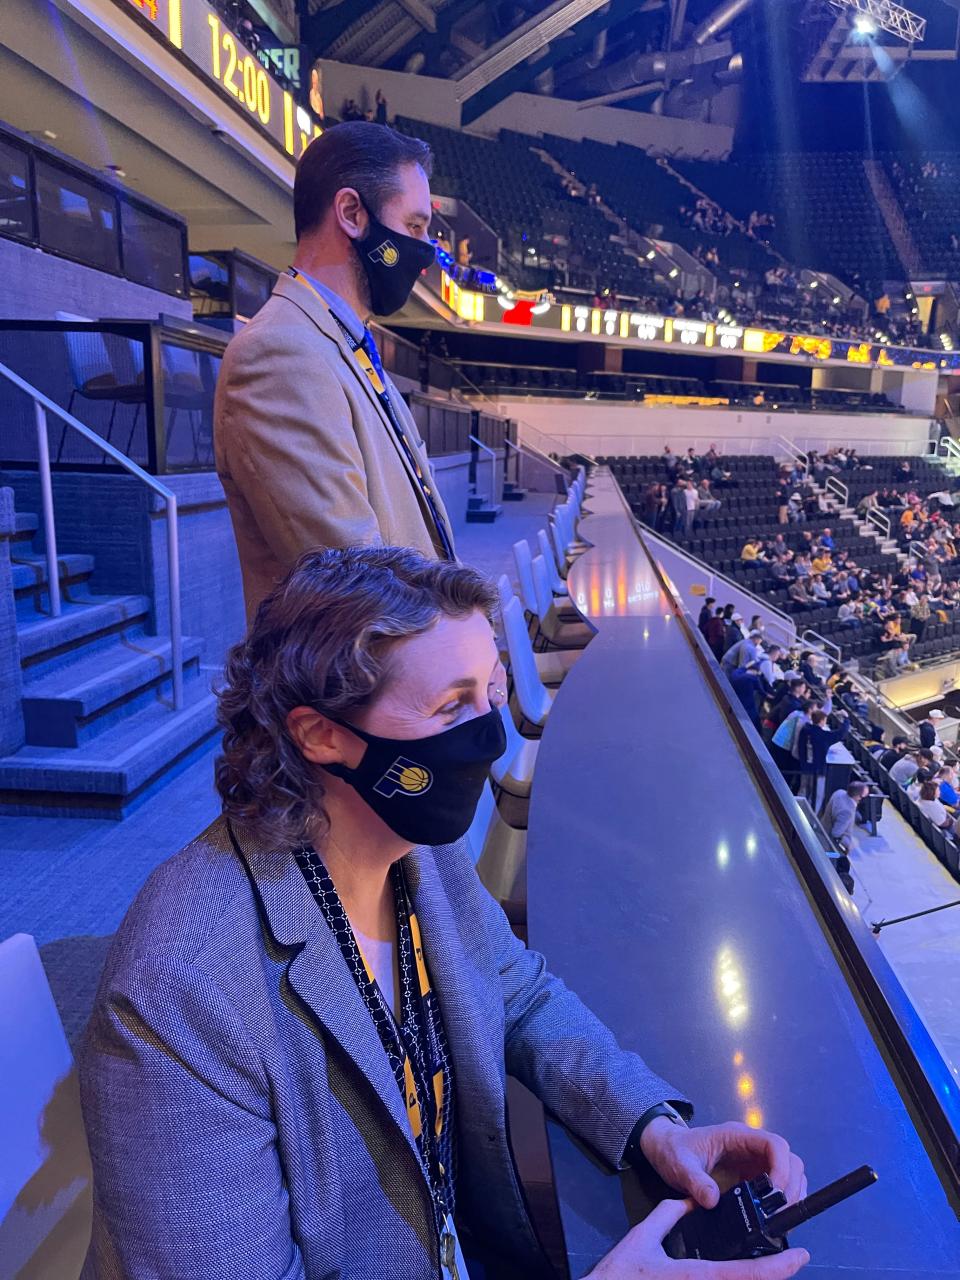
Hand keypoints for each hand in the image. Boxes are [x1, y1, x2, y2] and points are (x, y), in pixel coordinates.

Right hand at [585, 1198, 809, 1279]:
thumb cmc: (620, 1273)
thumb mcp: (643, 1237)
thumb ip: (669, 1214)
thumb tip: (691, 1200)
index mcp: (699, 1276)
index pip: (748, 1274)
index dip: (778, 1267)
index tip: (800, 1256)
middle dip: (774, 1275)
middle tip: (792, 1260)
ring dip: (757, 1278)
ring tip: (773, 1265)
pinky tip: (742, 1273)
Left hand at [639, 1119, 806, 1210]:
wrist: (666, 1150)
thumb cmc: (674, 1150)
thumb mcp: (680, 1165)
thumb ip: (695, 1180)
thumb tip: (712, 1200)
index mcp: (737, 1136)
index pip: (774, 1144)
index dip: (782, 1168)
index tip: (776, 1193)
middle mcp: (751, 1147)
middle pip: (789, 1160)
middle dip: (791, 1186)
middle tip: (781, 1213)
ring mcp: (754, 1162)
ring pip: (788, 1173)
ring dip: (791, 1195)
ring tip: (780, 1219)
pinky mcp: (752, 1176)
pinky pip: (776, 1187)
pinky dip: (781, 1202)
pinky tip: (774, 1219)